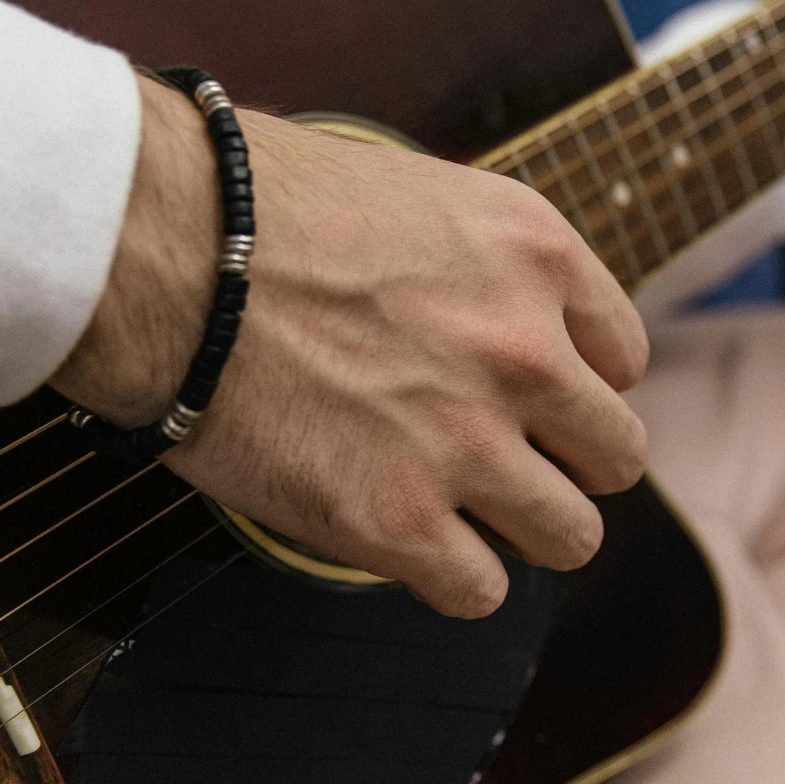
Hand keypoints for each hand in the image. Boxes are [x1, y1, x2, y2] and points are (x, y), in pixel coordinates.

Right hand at [51, 74, 649, 617]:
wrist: (161, 248)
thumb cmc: (257, 208)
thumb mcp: (419, 192)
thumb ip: (486, 264)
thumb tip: (504, 319)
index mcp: (538, 257)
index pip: (622, 358)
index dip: (573, 382)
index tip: (523, 393)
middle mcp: (527, 352)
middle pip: (615, 457)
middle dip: (564, 465)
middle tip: (499, 459)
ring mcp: (467, 442)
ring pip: (570, 536)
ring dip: (518, 531)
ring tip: (453, 509)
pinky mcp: (395, 519)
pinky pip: (480, 591)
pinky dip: (449, 578)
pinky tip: (404, 541)